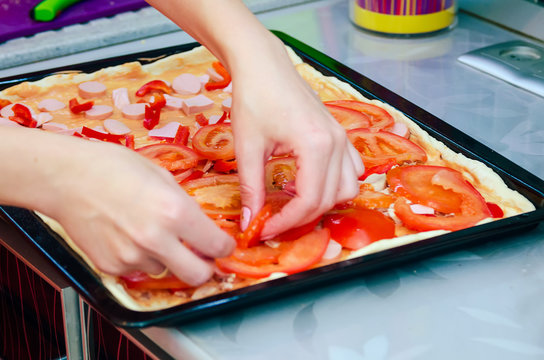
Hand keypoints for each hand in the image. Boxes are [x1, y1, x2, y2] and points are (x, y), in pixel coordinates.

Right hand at [48, 140, 234, 285]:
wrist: (65, 177)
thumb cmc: (112, 167)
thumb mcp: (161, 176)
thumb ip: (184, 204)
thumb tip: (199, 225)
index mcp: (175, 212)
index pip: (216, 245)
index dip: (224, 247)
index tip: (223, 245)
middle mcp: (156, 240)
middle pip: (198, 275)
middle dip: (204, 267)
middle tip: (201, 255)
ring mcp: (132, 257)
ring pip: (165, 270)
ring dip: (166, 258)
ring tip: (148, 232)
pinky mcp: (111, 267)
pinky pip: (138, 270)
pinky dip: (140, 258)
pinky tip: (127, 235)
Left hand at [230, 36, 364, 236]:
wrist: (263, 64)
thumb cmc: (253, 98)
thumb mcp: (247, 147)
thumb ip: (252, 188)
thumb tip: (250, 222)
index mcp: (316, 146)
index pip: (309, 201)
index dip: (286, 222)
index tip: (263, 229)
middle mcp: (337, 143)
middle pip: (329, 200)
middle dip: (301, 218)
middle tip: (272, 221)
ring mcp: (343, 137)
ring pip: (348, 188)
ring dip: (323, 203)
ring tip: (291, 202)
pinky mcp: (340, 134)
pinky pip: (351, 170)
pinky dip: (333, 184)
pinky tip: (306, 181)